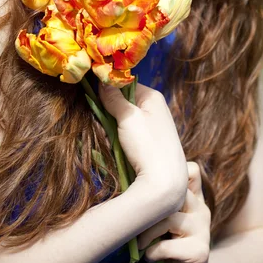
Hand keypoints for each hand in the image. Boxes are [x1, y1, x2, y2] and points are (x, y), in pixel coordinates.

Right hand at [98, 81, 188, 209]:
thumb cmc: (148, 146)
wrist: (165, 182)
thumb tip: (102, 80)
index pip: (125, 83)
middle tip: (104, 126)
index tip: (96, 100)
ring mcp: (151, 125)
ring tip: (112, 141)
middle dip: (109, 114)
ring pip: (121, 120)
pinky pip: (127, 134)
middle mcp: (154, 108)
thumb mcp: (128, 117)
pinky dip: (119, 140)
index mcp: (152, 97)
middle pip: (122, 102)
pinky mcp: (148, 142)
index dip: (110, 90)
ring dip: (111, 129)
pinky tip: (118, 149)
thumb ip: (114, 98)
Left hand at [137, 161, 211, 262]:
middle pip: (175, 192)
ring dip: (147, 233)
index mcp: (194, 199)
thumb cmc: (165, 248)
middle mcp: (202, 210)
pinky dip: (153, 253)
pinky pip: (168, 245)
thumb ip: (157, 202)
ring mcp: (203, 229)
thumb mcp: (161, 221)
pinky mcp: (200, 251)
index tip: (151, 186)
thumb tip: (127, 179)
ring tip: (141, 244)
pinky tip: (152, 257)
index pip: (192, 170)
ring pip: (169, 218)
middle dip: (151, 208)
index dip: (173, 173)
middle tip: (138, 221)